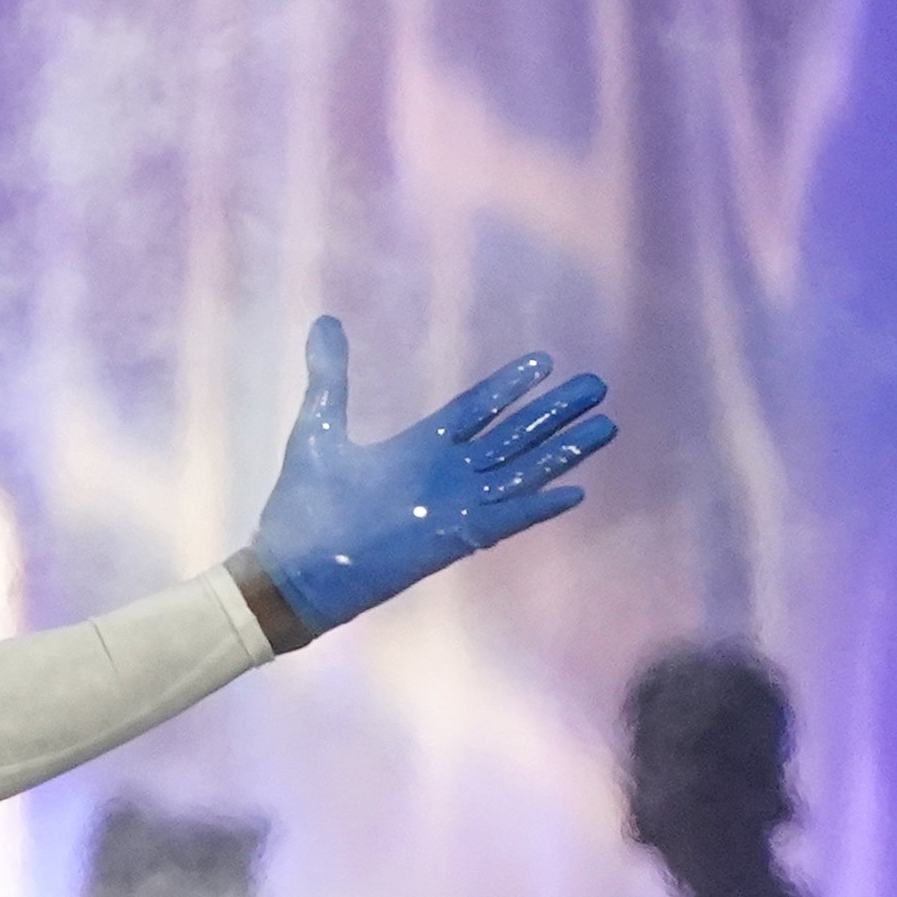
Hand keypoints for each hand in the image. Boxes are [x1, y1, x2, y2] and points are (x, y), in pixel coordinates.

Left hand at [244, 315, 612, 635]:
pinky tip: (575, 493)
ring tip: (605, 426)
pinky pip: (505, 520)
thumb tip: (323, 323)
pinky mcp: (450, 539)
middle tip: (596, 387)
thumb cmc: (302, 506)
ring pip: (520, 472)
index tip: (544, 362)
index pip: (476, 410)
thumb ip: (329, 377)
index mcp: (418, 448)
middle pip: (513, 437)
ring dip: (562, 452)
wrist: (290, 572)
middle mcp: (443, 475)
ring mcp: (451, 507)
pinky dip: (537, 507)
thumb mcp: (318, 428)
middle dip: (555, 414)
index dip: (508, 388)